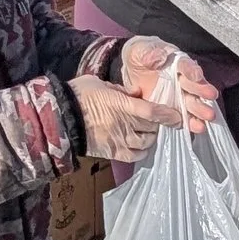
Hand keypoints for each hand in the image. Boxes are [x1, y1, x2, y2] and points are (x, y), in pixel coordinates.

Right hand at [70, 73, 189, 162]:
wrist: (59, 118)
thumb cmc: (79, 95)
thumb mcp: (101, 83)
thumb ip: (121, 89)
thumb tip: (136, 93)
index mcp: (122, 106)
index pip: (153, 112)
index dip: (168, 115)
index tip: (178, 116)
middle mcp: (124, 125)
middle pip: (152, 129)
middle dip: (159, 125)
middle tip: (158, 120)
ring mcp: (118, 141)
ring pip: (146, 143)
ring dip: (151, 137)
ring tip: (148, 132)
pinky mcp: (112, 153)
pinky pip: (135, 156)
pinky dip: (141, 150)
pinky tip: (140, 144)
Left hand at [116, 41, 219, 131]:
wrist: (132, 71)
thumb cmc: (139, 56)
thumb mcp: (140, 50)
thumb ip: (149, 53)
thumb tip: (161, 56)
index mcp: (176, 62)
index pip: (185, 65)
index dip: (191, 70)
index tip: (197, 75)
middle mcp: (182, 78)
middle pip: (194, 85)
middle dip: (202, 90)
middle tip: (212, 96)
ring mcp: (179, 95)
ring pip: (192, 102)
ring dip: (201, 109)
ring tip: (209, 116)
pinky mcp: (174, 109)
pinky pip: (184, 116)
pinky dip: (191, 122)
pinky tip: (197, 128)